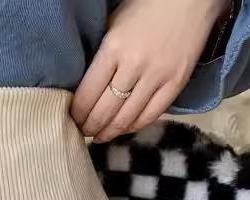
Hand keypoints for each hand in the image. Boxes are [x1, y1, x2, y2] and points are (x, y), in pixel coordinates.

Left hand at [71, 0, 231, 141]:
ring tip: (100, 136)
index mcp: (113, 48)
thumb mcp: (114, 25)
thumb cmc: (146, 7)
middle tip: (83, 132)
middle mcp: (134, 65)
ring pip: (126, 118)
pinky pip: (151, 115)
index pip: (87, 94)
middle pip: (104, 111)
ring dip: (109, 132)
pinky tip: (123, 129)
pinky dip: (134, 126)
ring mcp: (157, 76)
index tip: (72, 120)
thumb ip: (102, 56)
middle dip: (90, 127)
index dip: (77, 114)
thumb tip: (85, 89)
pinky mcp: (176, 83)